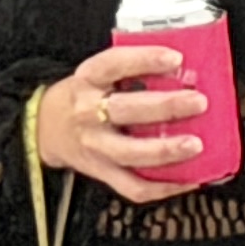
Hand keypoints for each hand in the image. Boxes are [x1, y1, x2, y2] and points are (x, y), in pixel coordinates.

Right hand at [35, 45, 210, 203]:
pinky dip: (163, 187)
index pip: (114, 64)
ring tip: (196, 145)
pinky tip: (189, 178)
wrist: (45, 127)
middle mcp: (89, 113)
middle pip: (125, 110)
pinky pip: (133, 186)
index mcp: (89, 79)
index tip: (176, 58)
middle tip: (199, 102)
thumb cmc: (85, 94)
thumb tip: (184, 68)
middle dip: (165, 106)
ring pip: (130, 153)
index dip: (145, 60)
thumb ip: (134, 68)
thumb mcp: (100, 72)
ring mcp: (95, 147)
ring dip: (166, 151)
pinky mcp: (101, 173)